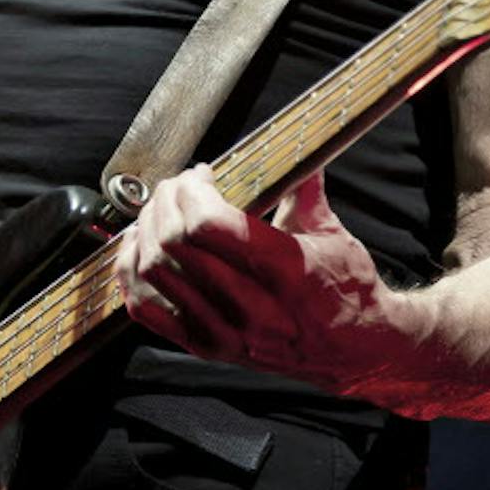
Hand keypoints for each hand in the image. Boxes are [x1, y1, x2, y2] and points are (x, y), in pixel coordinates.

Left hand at [112, 165, 401, 393]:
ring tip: (160, 211)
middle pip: (173, 243)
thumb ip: (304, 186)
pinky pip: (144, 309)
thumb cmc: (347, 288)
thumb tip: (294, 140)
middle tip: (178, 186)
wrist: (358, 350)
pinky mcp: (207, 348)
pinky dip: (130, 273)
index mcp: (284, 271)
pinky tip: (141, 248)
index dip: (192, 190)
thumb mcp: (331, 232)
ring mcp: (225, 333)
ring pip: (152, 272)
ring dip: (145, 230)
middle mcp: (251, 308)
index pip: (207, 225)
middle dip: (166, 200)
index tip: (202, 174)